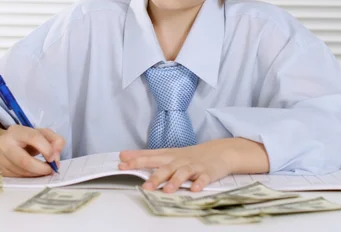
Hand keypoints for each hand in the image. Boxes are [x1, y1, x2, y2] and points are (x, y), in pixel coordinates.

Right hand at [0, 125, 64, 177]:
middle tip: (51, 170)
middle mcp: (4, 144)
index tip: (53, 158)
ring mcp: (0, 158)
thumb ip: (55, 140)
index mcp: (17, 131)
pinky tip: (34, 173)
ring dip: (37, 174)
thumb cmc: (26, 139)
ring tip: (44, 171)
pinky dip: (29, 177)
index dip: (46, 149)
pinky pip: (18, 178)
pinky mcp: (0, 170)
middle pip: (24, 161)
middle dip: (41, 168)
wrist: (3, 143)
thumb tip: (56, 155)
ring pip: (21, 172)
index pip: (33, 138)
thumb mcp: (42, 133)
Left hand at [118, 138, 268, 192]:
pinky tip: (195, 189)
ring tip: (167, 190)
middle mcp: (179, 161)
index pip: (150, 157)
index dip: (136, 161)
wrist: (219, 151)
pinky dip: (199, 183)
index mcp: (168, 156)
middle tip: (144, 186)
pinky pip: (203, 178)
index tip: (121, 164)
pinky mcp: (207, 173)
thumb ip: (145, 156)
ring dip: (175, 181)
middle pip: (165, 167)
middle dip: (155, 177)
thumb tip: (123, 156)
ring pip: (183, 173)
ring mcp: (193, 166)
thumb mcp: (166, 153)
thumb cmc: (189, 155)